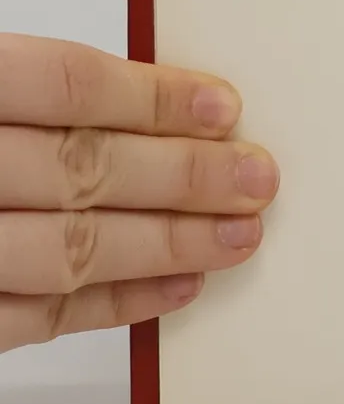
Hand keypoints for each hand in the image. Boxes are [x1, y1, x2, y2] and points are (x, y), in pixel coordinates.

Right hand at [0, 36, 277, 351]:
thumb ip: (35, 90)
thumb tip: (166, 99)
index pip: (66, 86)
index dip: (151, 97)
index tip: (224, 108)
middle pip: (77, 170)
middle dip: (179, 178)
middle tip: (256, 179)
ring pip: (61, 250)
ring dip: (160, 245)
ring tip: (235, 236)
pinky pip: (27, 317)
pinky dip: (108, 306)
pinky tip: (171, 289)